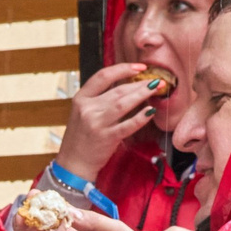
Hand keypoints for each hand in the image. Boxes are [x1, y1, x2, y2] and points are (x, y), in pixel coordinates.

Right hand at [56, 63, 173, 180]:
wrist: (73, 163)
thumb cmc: (81, 137)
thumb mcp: (83, 113)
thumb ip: (100, 99)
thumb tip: (128, 86)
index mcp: (81, 98)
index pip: (103, 76)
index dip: (123, 69)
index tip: (140, 67)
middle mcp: (87, 108)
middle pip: (117, 90)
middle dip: (139, 83)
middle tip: (156, 79)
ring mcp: (96, 123)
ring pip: (123, 104)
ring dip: (142, 94)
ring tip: (156, 88)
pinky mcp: (106, 138)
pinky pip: (127, 125)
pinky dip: (141, 117)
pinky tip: (151, 111)